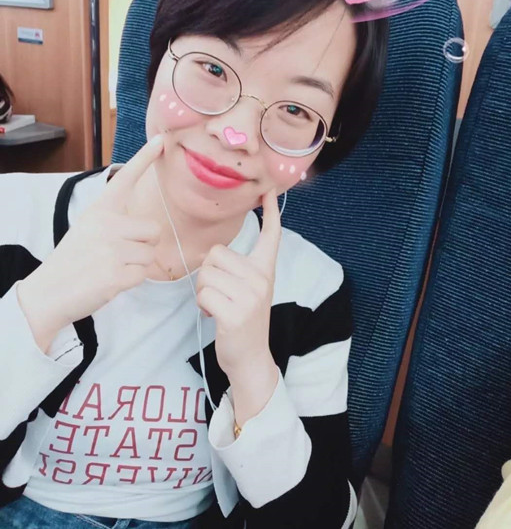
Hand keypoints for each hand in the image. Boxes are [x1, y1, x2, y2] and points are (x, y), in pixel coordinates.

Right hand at [18, 136, 164, 339]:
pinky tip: (110, 280)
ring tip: (111, 267)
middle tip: (118, 254)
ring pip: (150, 254)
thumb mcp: (88, 228)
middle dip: (144, 245)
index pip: (125, 179)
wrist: (48, 292)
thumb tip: (148, 230)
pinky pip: (143, 275)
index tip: (161, 141)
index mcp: (99, 210)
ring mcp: (112, 249)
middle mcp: (107, 224)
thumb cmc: (73, 260)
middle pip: (153, 230)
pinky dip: (131, 281)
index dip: (144, 159)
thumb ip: (114, 221)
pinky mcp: (117, 274)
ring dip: (136, 265)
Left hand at [195, 188, 281, 381]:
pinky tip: (215, 316)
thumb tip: (213, 256)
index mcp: (265, 270)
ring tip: (217, 305)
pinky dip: (202, 305)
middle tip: (219, 295)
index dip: (270, 211)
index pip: (271, 235)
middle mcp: (262, 279)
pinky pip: (204, 294)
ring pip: (206, 273)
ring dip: (202, 291)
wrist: (250, 358)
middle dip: (207, 274)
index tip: (270, 189)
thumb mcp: (248, 291)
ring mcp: (251, 296)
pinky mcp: (237, 312)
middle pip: (216, 254)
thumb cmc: (242, 321)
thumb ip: (238, 270)